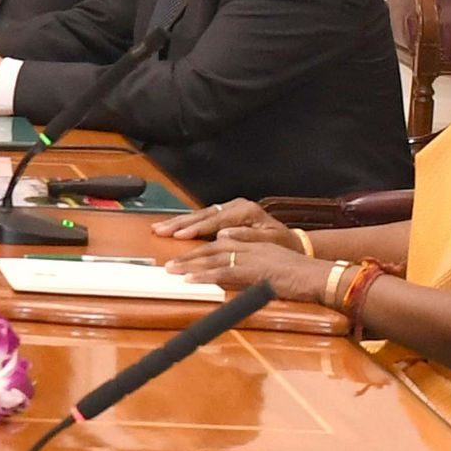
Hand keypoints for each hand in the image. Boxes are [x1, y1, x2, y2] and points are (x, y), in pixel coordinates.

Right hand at [154, 197, 275, 240]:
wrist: (290, 241)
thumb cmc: (281, 244)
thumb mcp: (269, 240)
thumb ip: (247, 236)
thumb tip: (224, 234)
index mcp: (246, 211)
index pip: (215, 219)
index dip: (196, 228)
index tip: (180, 235)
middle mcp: (235, 206)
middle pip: (203, 215)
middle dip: (180, 223)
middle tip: (161, 231)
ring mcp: (229, 209)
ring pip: (199, 215)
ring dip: (179, 222)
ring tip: (160, 229)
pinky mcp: (225, 215)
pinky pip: (202, 218)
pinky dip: (186, 223)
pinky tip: (173, 227)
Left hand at [161, 237, 336, 305]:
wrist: (319, 276)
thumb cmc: (298, 272)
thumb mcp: (270, 260)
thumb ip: (249, 256)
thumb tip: (225, 253)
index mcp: (252, 240)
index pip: (219, 239)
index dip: (197, 243)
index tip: (178, 248)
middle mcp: (249, 244)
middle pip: (211, 246)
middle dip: (187, 252)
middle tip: (166, 261)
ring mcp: (251, 256)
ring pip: (214, 257)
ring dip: (190, 264)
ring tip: (171, 270)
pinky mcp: (255, 271)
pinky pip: (226, 272)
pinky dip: (206, 276)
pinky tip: (190, 280)